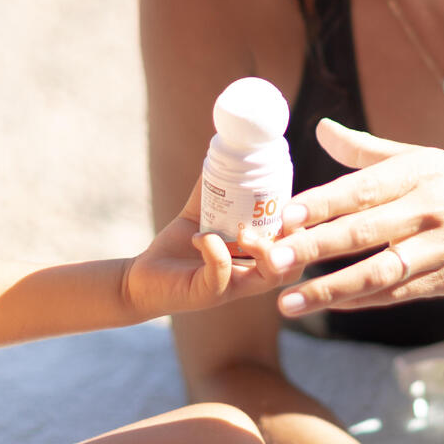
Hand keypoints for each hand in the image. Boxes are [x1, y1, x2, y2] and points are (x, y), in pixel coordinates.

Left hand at [123, 175, 297, 318]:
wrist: (141, 275)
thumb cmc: (176, 247)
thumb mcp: (200, 214)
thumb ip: (214, 188)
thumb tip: (225, 149)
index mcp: (256, 257)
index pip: (296, 246)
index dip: (302, 226)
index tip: (292, 201)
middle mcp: (251, 276)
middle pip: (294, 265)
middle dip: (296, 241)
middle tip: (281, 216)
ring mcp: (233, 287)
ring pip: (270, 276)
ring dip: (263, 249)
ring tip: (244, 232)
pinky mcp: (209, 294)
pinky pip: (222, 274)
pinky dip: (214, 251)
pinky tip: (200, 237)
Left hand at [270, 119, 443, 318]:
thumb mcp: (428, 156)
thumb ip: (369, 150)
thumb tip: (320, 128)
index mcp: (420, 172)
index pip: (362, 187)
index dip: (321, 202)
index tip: (282, 215)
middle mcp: (428, 210)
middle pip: (363, 231)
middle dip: (315, 247)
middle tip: (273, 260)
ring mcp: (437, 250)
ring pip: (377, 272)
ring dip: (330, 290)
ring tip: (288, 302)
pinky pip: (397, 294)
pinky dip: (362, 303)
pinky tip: (330, 307)